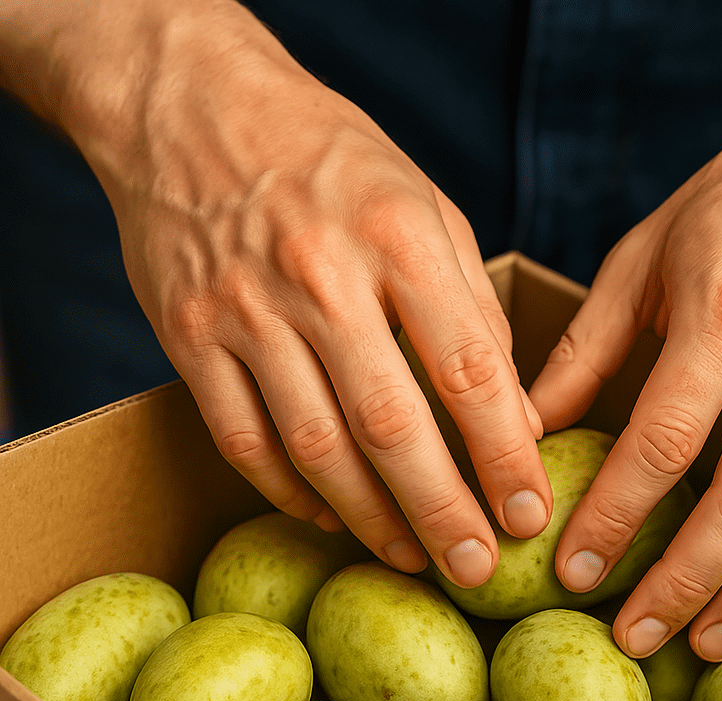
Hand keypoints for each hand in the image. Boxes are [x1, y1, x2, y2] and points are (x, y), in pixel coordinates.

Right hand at [71, 2, 551, 582]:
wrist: (188, 105)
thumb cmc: (328, 162)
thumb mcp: (423, 205)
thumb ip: (472, 309)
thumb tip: (516, 418)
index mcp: (398, 236)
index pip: (469, 370)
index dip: (504, 455)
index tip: (530, 515)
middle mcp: (321, 275)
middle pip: (392, 425)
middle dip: (443, 511)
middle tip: (476, 570)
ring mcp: (246, 310)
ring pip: (316, 446)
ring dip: (370, 517)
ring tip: (412, 556)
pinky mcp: (188, 337)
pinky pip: (244, 441)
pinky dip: (290, 492)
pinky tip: (332, 515)